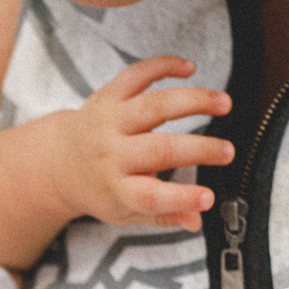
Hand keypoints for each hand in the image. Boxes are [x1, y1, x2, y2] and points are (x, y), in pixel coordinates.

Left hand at [47, 56, 232, 232]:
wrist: (58, 163)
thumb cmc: (102, 190)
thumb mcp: (126, 212)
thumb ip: (163, 216)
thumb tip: (197, 222)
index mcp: (116, 188)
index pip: (150, 196)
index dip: (180, 198)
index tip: (209, 198)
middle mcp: (111, 154)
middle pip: (159, 150)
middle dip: (198, 149)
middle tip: (229, 152)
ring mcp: (109, 122)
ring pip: (153, 106)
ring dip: (192, 100)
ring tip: (224, 102)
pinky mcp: (108, 96)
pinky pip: (136, 74)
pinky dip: (163, 65)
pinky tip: (189, 67)